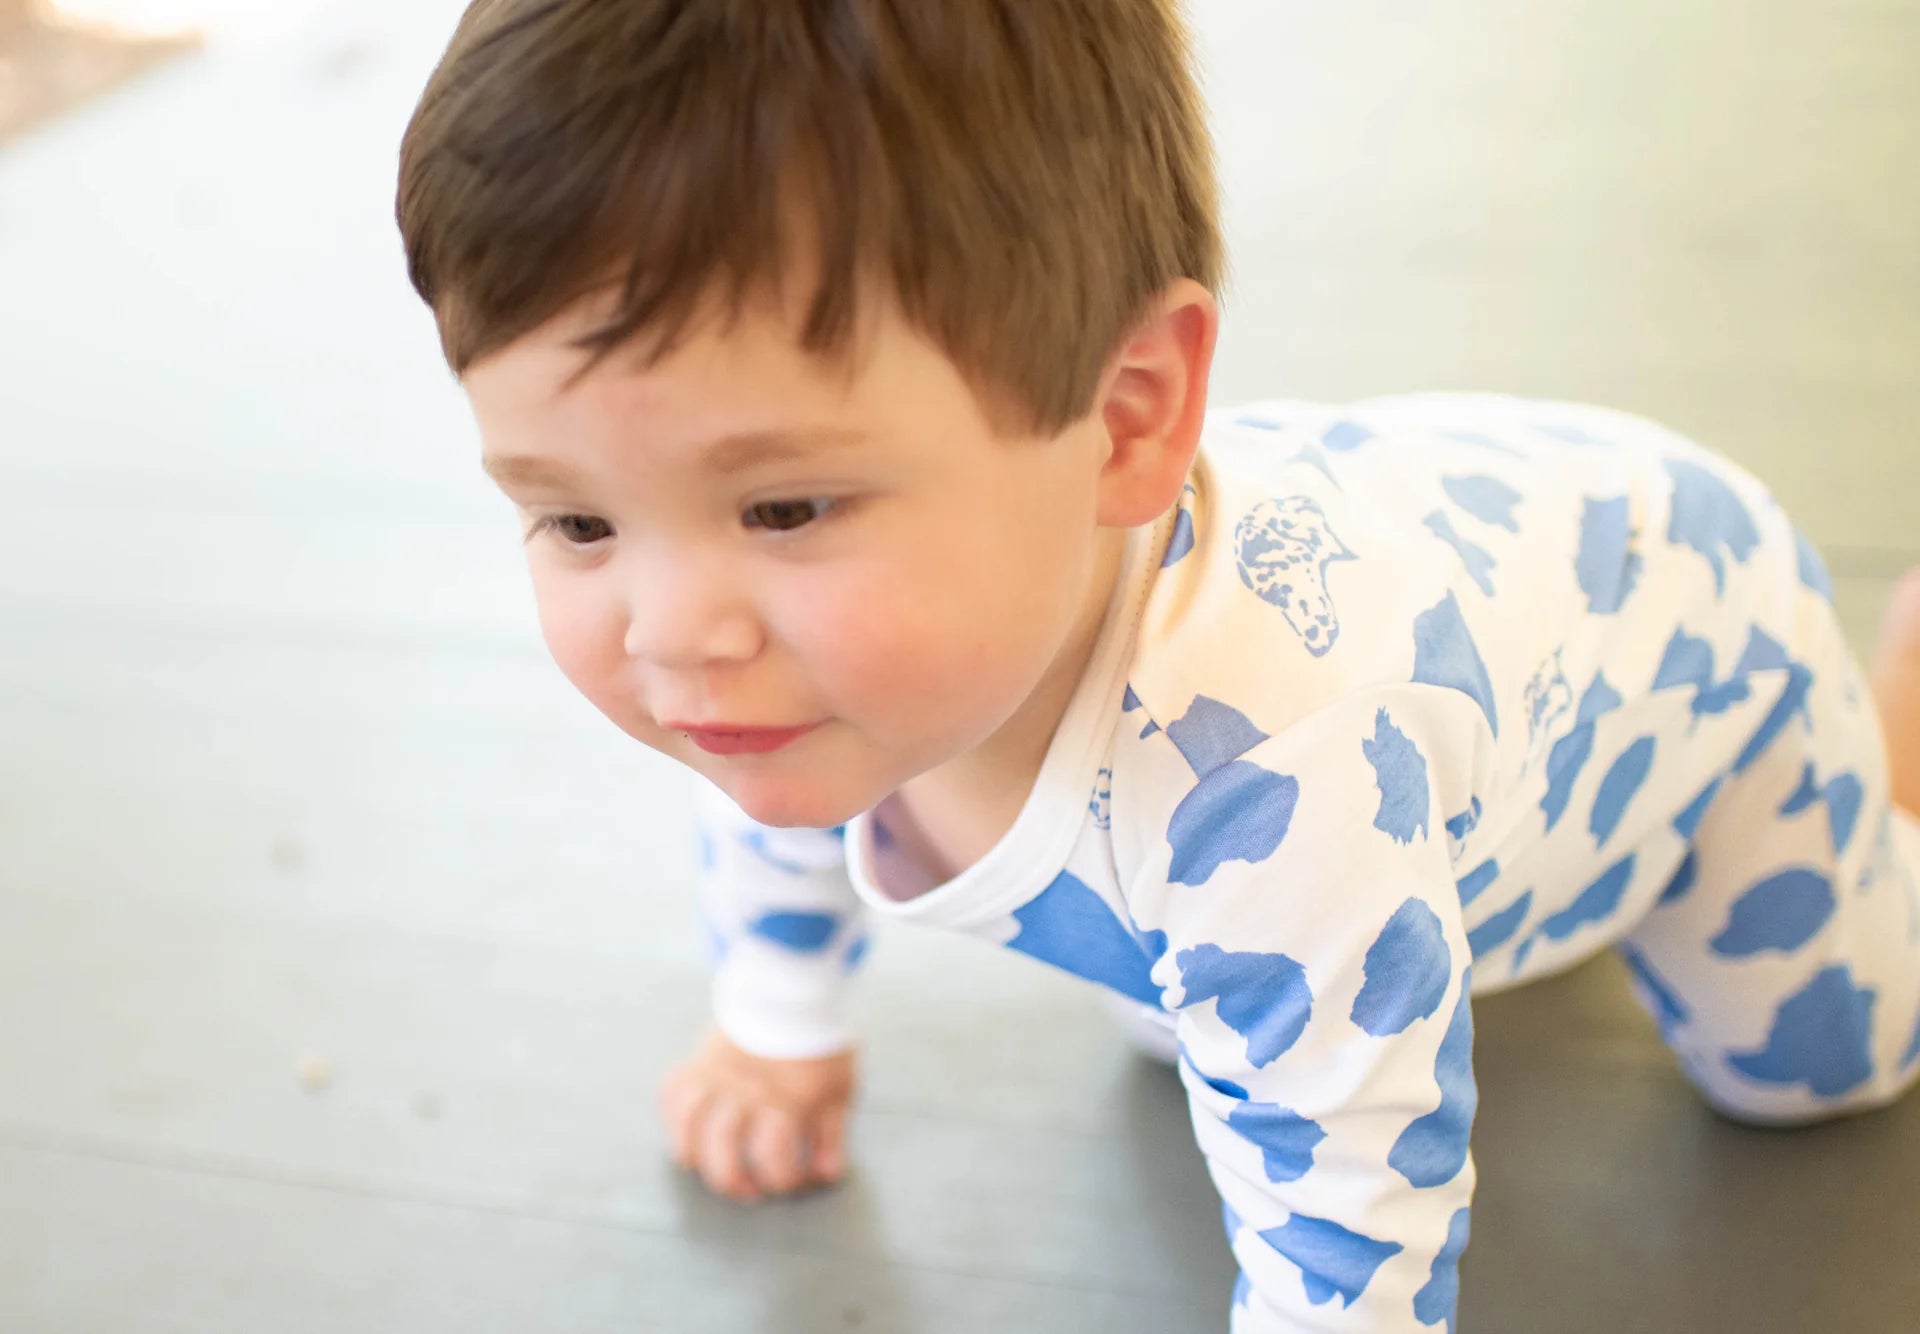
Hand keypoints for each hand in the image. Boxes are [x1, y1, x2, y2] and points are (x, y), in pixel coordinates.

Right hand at [659, 1026, 856, 1201]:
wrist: (790, 993)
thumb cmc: (818, 1045)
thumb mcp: (839, 1088)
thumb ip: (832, 1134)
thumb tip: (826, 1176)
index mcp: (786, 1101)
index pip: (775, 1159)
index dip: (784, 1180)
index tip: (792, 1181)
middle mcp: (746, 1092)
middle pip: (724, 1148)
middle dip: (734, 1180)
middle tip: (749, 1190)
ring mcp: (717, 1076)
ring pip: (692, 1124)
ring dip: (697, 1155)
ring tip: (709, 1168)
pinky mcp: (699, 1062)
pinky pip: (672, 1092)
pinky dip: (674, 1119)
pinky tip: (686, 1139)